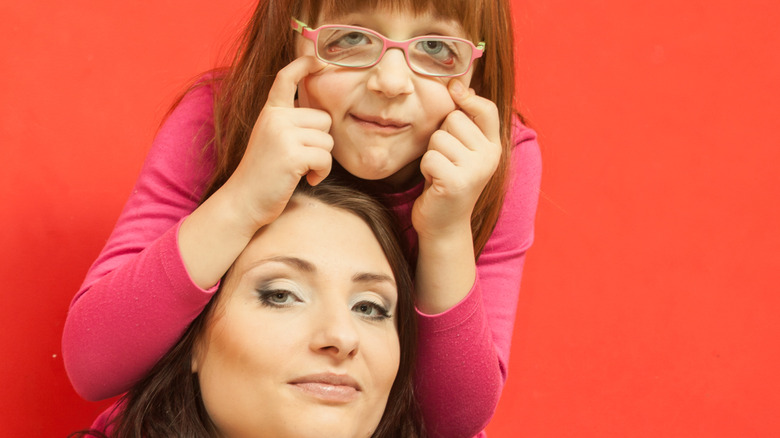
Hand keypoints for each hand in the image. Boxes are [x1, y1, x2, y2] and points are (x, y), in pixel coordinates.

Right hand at [224, 56, 333, 229]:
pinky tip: (308, 180)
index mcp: (270, 113)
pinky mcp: (291, 154)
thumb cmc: (264, 176)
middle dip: (321, 142)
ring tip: (303, 171)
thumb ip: (290, 125)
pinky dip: (322, 173)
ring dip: (322, 161)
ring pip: (327, 140)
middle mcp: (275, 118)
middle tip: (302, 159)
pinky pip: (325, 158)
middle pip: (324, 119)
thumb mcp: (272, 140)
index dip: (303, 65)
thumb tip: (322, 120)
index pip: (285, 78)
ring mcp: (282, 134)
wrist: (243, 202)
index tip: (317, 59)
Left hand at [411, 79, 501, 238]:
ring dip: (431, 154)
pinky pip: (429, 158)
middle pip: (454, 119)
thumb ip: (463, 120)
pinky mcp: (457, 183)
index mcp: (494, 146)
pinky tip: (434, 183)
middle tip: (445, 160)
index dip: (467, 98)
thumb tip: (457, 82)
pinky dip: (425, 170)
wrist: (443, 225)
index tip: (454, 93)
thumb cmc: (446, 181)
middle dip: (440, 136)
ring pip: (438, 137)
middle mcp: (490, 156)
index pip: (486, 108)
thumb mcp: (460, 148)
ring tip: (439, 172)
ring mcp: (476, 170)